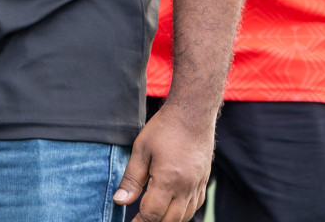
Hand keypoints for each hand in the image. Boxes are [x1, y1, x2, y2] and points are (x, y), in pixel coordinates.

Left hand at [112, 101, 212, 221]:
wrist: (193, 114)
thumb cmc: (164, 128)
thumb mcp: (140, 150)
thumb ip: (131, 179)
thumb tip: (120, 201)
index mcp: (168, 180)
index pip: (152, 214)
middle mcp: (186, 188)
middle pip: (170, 220)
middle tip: (138, 219)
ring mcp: (198, 186)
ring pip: (184, 216)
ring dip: (168, 220)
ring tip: (152, 215)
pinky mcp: (204, 181)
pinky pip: (194, 206)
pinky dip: (182, 212)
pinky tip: (171, 207)